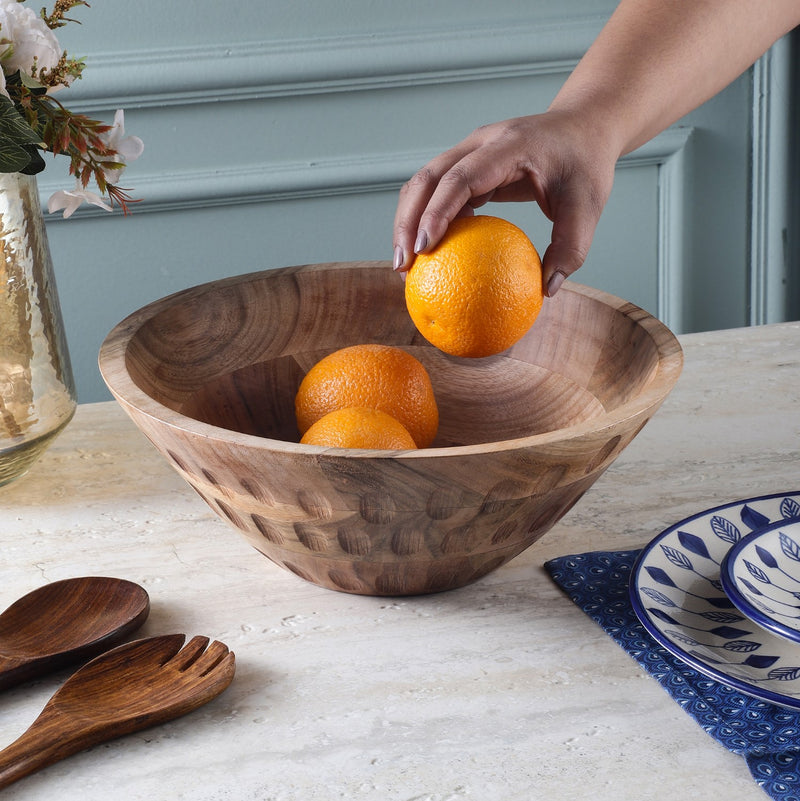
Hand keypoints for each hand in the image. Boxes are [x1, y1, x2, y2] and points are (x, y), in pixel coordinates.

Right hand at [392, 111, 618, 295]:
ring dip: (407, 222)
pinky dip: (424, 220)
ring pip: (423, 183)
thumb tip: (546, 290)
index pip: (461, 177)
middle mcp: (481, 143)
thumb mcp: (588, 206)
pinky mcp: (467, 164)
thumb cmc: (586, 163)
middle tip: (403, 266)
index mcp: (509, 145)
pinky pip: (437, 191)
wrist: (583, 126)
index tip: (424, 248)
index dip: (437, 212)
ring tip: (404, 266)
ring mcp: (470, 151)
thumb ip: (571, 248)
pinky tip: (425, 254)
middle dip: (406, 222)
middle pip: (427, 178)